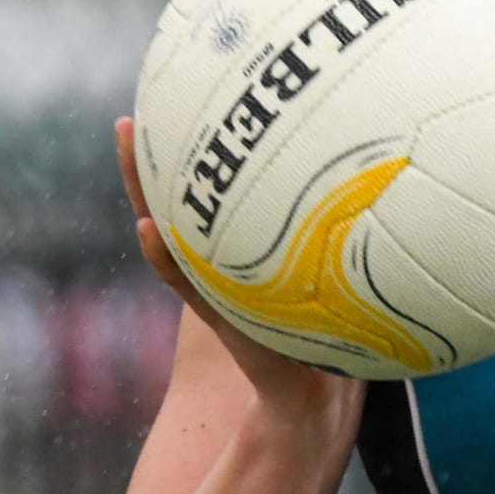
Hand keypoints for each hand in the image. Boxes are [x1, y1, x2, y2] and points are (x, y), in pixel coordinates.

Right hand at [115, 120, 364, 437]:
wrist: (316, 389)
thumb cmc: (323, 324)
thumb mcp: (322, 269)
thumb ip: (323, 229)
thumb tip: (367, 170)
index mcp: (231, 249)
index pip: (202, 194)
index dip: (186, 155)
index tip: (174, 104)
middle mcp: (214, 264)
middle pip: (170, 207)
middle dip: (147, 166)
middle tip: (126, 123)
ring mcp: (212, 288)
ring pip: (168, 238)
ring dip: (145, 196)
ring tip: (128, 151)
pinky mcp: (220, 319)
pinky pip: (187, 286)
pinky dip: (166, 260)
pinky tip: (149, 231)